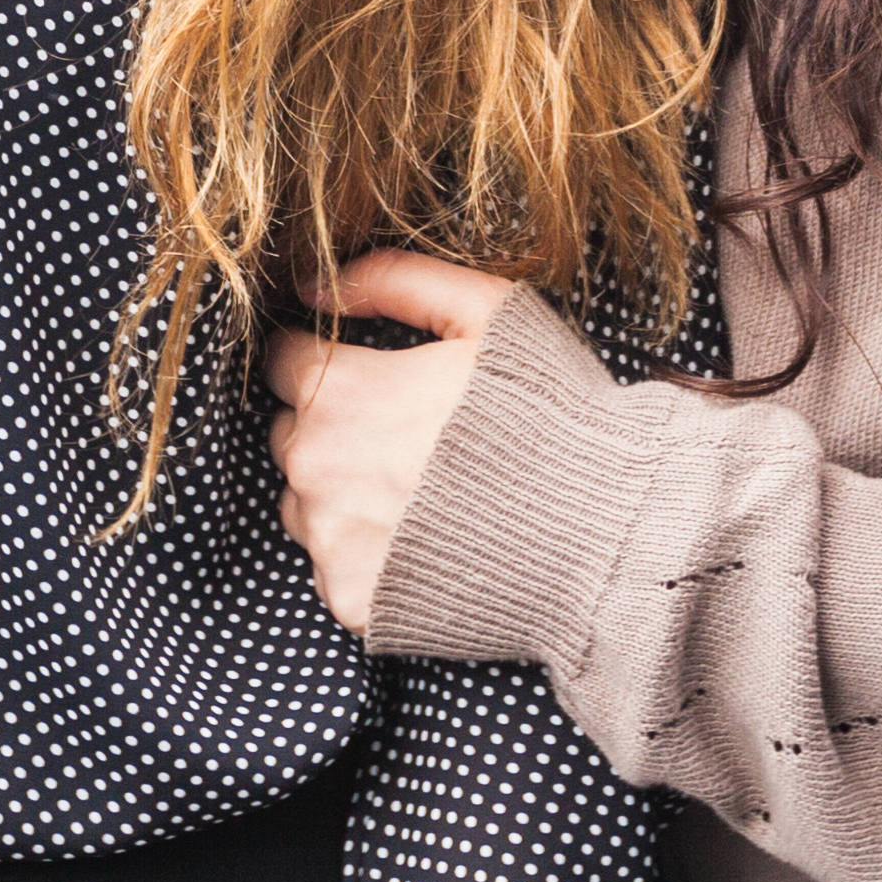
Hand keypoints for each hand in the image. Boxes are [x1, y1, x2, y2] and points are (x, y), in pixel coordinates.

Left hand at [259, 249, 525, 632]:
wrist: (599, 531)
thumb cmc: (548, 413)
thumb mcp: (485, 312)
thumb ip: (391, 279)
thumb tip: (312, 288)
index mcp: (338, 393)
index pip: (283, 363)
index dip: (325, 359)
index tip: (368, 372)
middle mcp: (316, 472)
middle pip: (289, 436)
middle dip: (333, 427)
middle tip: (407, 433)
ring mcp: (331, 545)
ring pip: (305, 505)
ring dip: (342, 493)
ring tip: (421, 491)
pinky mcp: (351, 602)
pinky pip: (335, 567)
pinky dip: (368, 555)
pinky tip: (427, 539)